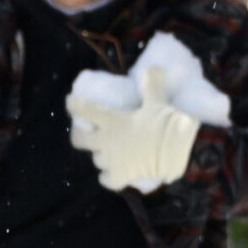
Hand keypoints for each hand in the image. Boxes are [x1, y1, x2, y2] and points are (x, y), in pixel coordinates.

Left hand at [67, 66, 202, 193]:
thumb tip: (155, 68)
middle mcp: (104, 141)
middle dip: (79, 135)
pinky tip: (112, 173)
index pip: (82, 109)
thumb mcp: (158, 100)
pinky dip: (108, 177)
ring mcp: (110, 161)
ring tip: (108, 152)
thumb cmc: (163, 123)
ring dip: (100, 154)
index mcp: (110, 120)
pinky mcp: (120, 177)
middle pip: (78, 140)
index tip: (72, 102)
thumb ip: (153, 83)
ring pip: (95, 159)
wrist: (176, 150)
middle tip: (86, 132)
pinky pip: (106, 179)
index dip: (74, 104)